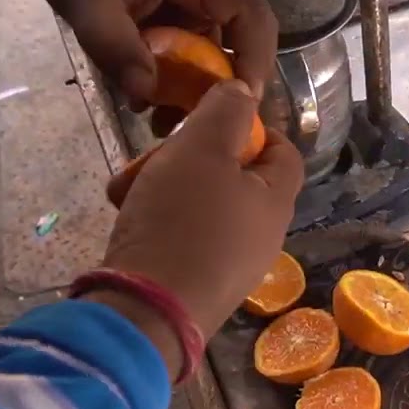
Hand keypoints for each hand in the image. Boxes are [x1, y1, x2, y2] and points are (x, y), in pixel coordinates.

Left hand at [30, 0, 277, 110]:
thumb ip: (114, 46)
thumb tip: (145, 95)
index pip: (249, 11)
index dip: (256, 55)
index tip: (242, 99)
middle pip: (236, 41)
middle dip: (222, 86)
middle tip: (201, 125)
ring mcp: (185, 7)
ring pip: (207, 56)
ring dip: (193, 92)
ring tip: (164, 125)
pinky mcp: (167, 23)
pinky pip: (181, 58)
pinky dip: (169, 84)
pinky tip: (143, 104)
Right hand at [99, 80, 303, 336]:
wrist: (143, 316)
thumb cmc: (181, 223)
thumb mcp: (202, 149)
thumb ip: (226, 112)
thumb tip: (244, 92)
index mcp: (276, 202)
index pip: (283, 151)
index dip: (251, 127)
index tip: (209, 117)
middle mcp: (262, 237)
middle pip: (234, 177)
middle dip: (189, 157)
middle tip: (153, 154)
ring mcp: (229, 268)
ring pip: (200, 207)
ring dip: (163, 187)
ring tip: (126, 188)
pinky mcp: (195, 290)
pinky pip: (180, 241)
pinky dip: (155, 224)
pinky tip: (125, 221)